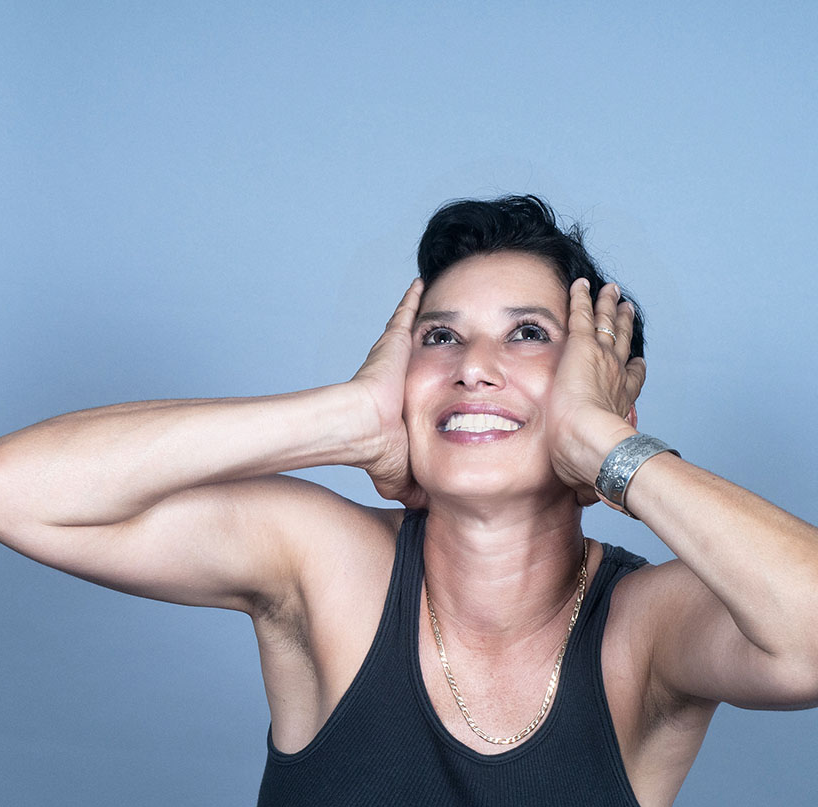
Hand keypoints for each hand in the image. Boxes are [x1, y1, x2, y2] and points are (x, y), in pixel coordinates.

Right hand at [350, 279, 427, 508]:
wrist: (360, 427)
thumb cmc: (377, 450)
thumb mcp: (404, 475)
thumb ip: (416, 488)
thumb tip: (428, 512)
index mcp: (405, 403)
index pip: (425, 390)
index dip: (435, 387)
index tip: (449, 386)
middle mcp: (401, 377)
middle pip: (425, 357)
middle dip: (438, 348)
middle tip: (457, 335)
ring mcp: (396, 357)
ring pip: (419, 334)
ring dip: (431, 322)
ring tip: (448, 302)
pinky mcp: (393, 341)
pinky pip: (407, 314)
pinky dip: (414, 297)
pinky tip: (424, 282)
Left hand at [548, 279, 645, 505]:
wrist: (591, 447)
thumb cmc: (590, 466)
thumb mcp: (587, 474)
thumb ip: (587, 483)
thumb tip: (586, 502)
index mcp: (619, 404)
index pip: (631, 381)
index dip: (635, 370)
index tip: (637, 362)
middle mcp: (617, 377)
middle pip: (623, 345)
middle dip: (624, 327)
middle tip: (627, 310)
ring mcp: (601, 360)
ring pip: (606, 324)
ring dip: (609, 307)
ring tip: (612, 292)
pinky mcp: (580, 348)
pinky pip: (581, 314)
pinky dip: (582, 297)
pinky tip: (582, 283)